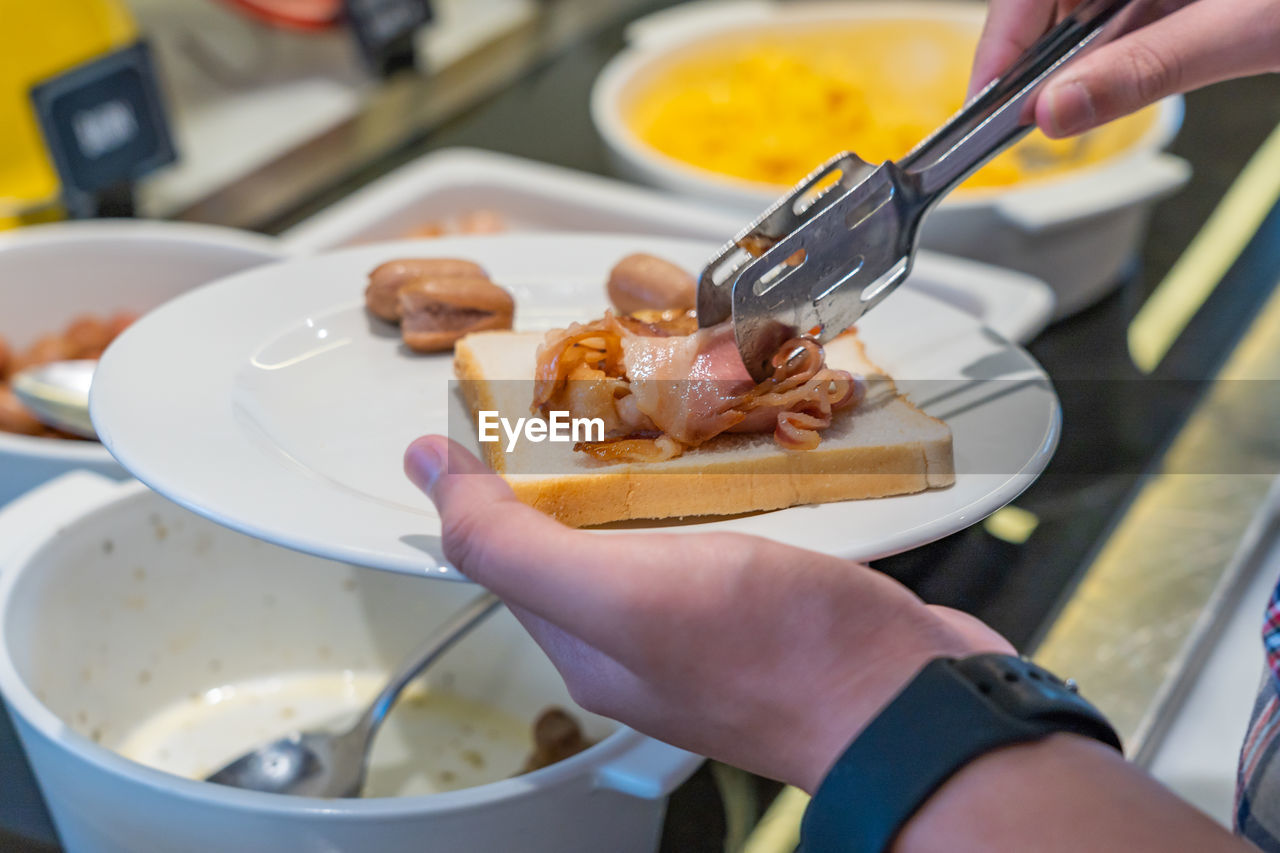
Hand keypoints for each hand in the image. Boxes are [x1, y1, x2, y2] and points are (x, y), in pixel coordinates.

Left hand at [404, 435, 1011, 791]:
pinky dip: (717, 477)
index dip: (495, 472)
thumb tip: (425, 473)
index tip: (505, 398)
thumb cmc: (775, 653)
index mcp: (585, 639)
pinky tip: (735, 440)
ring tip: (661, 393)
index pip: (508, 546)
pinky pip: (723, 520)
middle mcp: (640, 632)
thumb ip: (511, 541)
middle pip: (583, 527)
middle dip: (579, 454)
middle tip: (592, 381)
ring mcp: (711, 612)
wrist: (912, 698)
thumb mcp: (615, 592)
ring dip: (652, 460)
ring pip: (655, 520)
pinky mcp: (774, 590)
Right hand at [970, 0, 1279, 136]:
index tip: (987, 101)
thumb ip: (1143, 71)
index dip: (1003, 41)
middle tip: (1036, 114)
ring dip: (1092, 49)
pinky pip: (1133, 2)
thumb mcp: (1243, 28)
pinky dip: (1129, 36)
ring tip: (1095, 89)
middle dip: (1045, 53)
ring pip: (1095, 1)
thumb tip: (1057, 113)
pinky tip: (1137, 61)